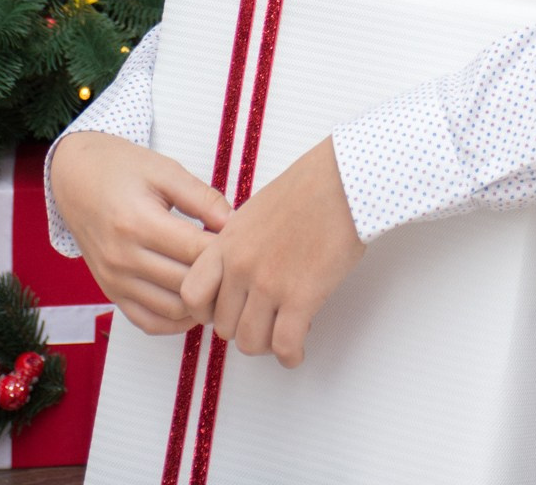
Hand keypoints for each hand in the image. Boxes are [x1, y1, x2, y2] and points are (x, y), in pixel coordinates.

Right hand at [49, 133, 230, 335]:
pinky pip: (148, 322)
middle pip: (186, 283)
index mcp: (138, 223)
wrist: (76, 178)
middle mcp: (122, 258)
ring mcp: (114, 280)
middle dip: (219, 277)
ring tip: (222, 284)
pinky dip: (175, 321)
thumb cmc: (122, 168)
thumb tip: (236, 222)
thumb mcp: (165, 171)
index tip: (246, 242)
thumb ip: (202, 198)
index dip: (227, 249)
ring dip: (201, 303)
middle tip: (241, 266)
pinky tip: (195, 303)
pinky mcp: (111, 292)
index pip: (195, 251)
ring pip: (171, 309)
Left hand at [180, 137, 363, 368]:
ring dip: (266, 345)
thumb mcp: (257, 210)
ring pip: (250, 342)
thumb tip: (238, 273)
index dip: (206, 311)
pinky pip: (284, 346)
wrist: (343, 181)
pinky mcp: (301, 297)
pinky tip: (297, 350)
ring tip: (281, 335)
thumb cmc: (309, 187)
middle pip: (223, 326)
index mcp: (228, 242)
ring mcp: (270, 283)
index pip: (192, 295)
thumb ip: (240, 243)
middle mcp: (242, 266)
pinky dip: (290, 355)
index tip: (225, 311)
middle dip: (243, 329)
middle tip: (263, 322)